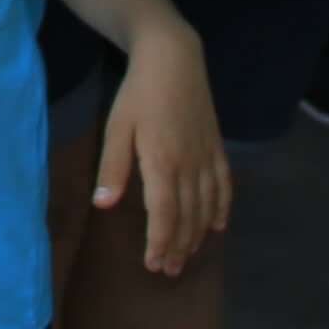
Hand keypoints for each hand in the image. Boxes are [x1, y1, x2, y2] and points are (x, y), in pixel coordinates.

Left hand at [92, 26, 234, 277]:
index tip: (152, 264)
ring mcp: (207, 156)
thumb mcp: (117, 128)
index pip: (164, 215)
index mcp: (163, 163)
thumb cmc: (138, 93)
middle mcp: (190, 165)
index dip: (160, 242)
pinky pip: (224, 185)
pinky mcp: (217, 147)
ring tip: (187, 256)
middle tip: (168, 270)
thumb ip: (112, 168)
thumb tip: (103, 206)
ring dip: (198, 235)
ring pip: (207, 206)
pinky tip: (217, 226)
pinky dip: (222, 208)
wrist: (174, 58)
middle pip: (187, 216)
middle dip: (178, 247)